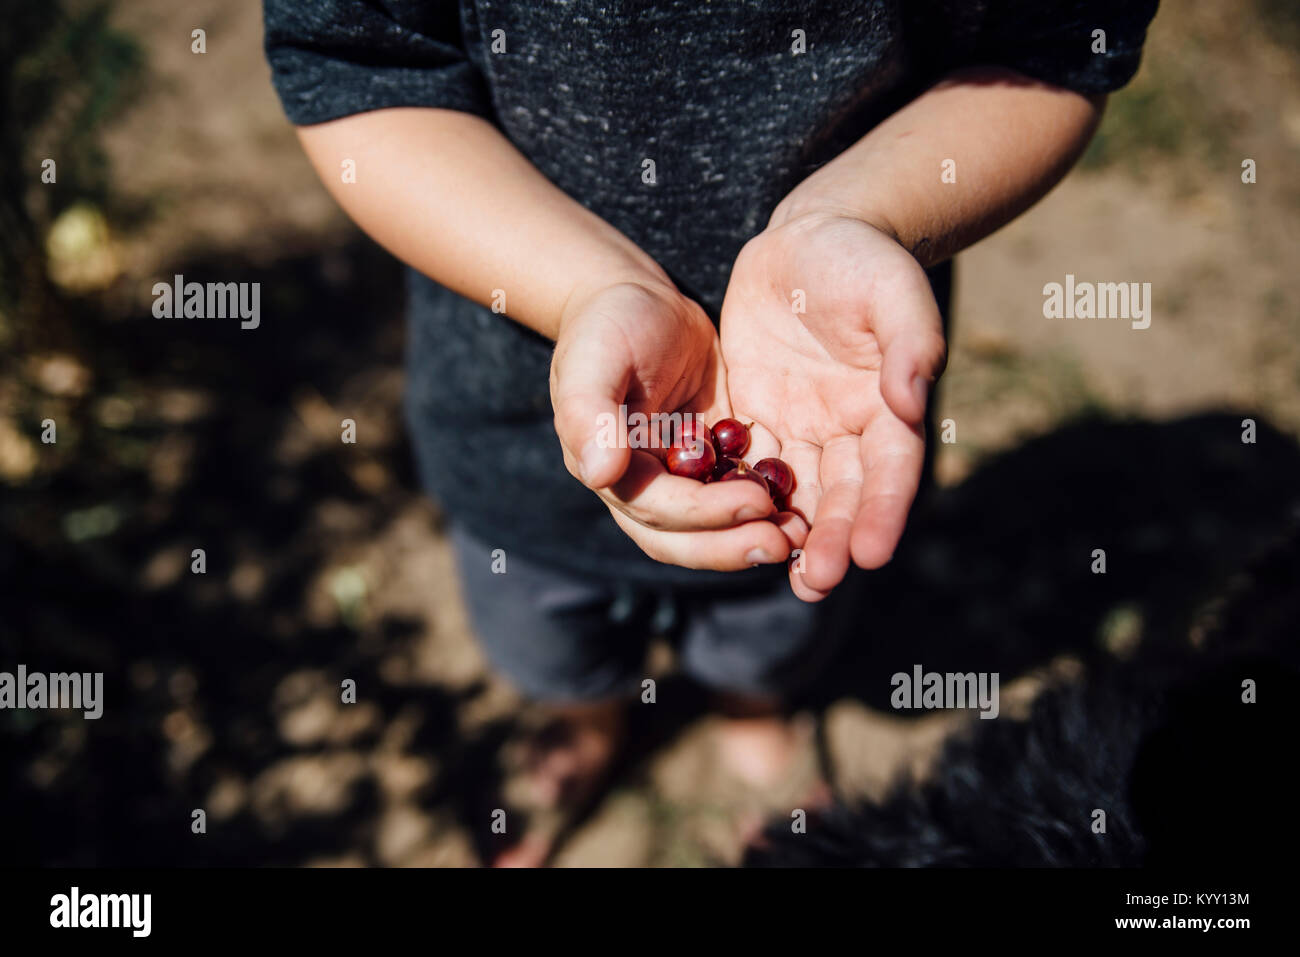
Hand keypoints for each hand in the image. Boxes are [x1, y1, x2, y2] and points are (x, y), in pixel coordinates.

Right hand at [551, 280, 805, 569]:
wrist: (635, 299)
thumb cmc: (606, 325)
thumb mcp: (593, 360)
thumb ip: (590, 416)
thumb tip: (600, 475)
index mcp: (611, 470)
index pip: (658, 511)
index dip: (705, 514)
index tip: (754, 503)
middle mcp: (644, 486)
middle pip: (684, 538)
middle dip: (731, 546)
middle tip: (783, 544)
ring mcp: (680, 477)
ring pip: (713, 528)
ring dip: (751, 536)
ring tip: (799, 536)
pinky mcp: (713, 458)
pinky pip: (738, 493)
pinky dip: (766, 505)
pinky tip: (804, 505)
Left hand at [720, 211, 946, 599]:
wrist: (809, 237)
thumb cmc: (862, 258)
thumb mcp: (893, 289)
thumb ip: (910, 343)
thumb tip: (911, 401)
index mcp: (891, 406)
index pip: (892, 469)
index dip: (882, 511)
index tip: (870, 553)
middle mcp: (851, 430)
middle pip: (844, 496)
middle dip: (831, 540)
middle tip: (814, 583)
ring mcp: (803, 428)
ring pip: (796, 494)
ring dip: (790, 537)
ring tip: (785, 579)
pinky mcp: (759, 417)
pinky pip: (747, 466)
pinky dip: (741, 499)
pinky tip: (727, 533)